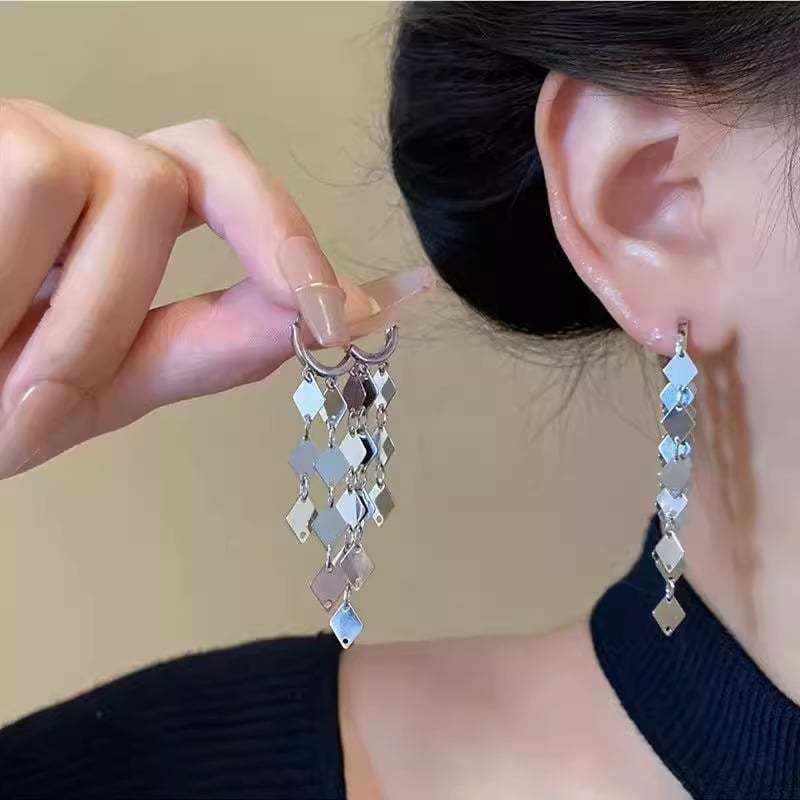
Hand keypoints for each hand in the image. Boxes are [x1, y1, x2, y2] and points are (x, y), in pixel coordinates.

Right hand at [0, 100, 432, 478]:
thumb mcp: (101, 382)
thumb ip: (206, 348)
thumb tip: (325, 321)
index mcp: (116, 210)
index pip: (218, 174)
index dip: (280, 227)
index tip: (330, 310)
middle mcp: (64, 152)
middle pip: (149, 182)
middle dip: (105, 314)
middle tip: (37, 406)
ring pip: (64, 176)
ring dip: (34, 314)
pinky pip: (2, 193)